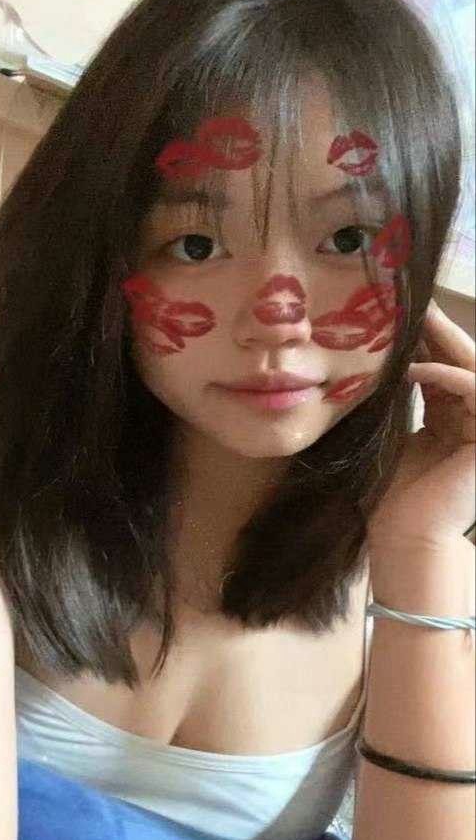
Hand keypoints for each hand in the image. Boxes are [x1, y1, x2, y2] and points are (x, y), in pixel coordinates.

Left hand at [367, 298, 474, 550]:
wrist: (402, 539)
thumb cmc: (387, 497)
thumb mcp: (389, 434)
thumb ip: (393, 399)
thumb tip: (373, 357)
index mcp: (452, 419)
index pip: (443, 367)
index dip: (423, 340)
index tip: (395, 314)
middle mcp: (474, 420)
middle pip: (462, 361)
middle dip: (437, 330)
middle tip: (410, 300)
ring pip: (473, 368)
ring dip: (443, 342)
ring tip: (412, 320)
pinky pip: (474, 390)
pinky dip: (444, 375)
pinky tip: (411, 368)